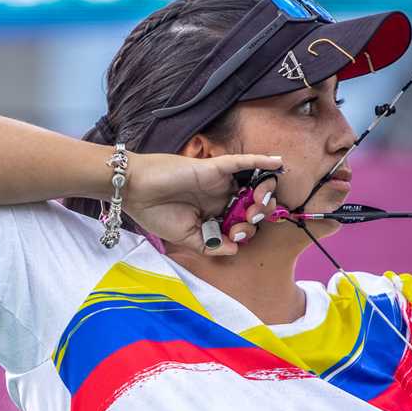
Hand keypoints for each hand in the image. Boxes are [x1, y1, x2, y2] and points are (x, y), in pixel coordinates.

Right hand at [124, 151, 283, 256]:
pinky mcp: (214, 167)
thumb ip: (211, 245)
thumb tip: (236, 249)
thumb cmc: (154, 214)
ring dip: (263, 192)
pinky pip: (243, 162)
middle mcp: (218, 196)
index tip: (236, 235)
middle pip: (251, 202)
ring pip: (252, 183)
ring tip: (260, 201)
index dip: (246, 229)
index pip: (239, 221)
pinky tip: (278, 163)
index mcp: (211, 213)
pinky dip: (261, 161)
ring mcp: (218, 181)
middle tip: (250, 218)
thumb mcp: (185, 238)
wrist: (133, 192)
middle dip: (259, 212)